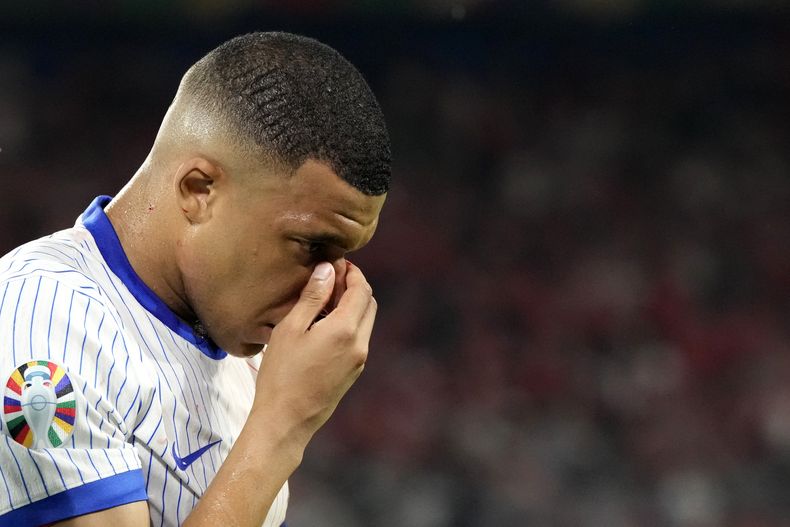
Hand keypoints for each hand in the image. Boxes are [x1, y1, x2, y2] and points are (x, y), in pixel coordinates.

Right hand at [252, 260, 375, 442]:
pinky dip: (349, 323)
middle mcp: (360, 344)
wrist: (286, 420)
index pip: (361, 289)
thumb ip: (312, 296)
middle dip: (354, 286)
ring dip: (352, 305)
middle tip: (329, 278)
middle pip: (368, 303)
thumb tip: (328, 269)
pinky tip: (324, 324)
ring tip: (323, 300)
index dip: (351, 272)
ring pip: (365, 321)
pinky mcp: (353, 372)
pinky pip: (358, 338)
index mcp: (346, 330)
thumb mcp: (291, 328)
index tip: (335, 263)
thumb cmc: (281, 374)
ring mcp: (359, 360)